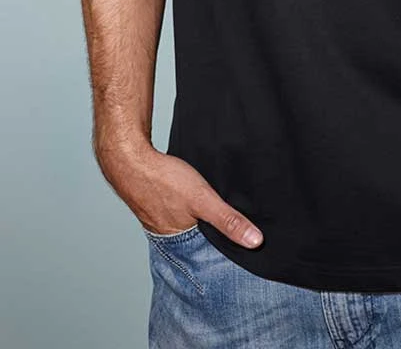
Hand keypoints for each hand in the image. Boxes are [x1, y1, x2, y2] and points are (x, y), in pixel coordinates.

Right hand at [99, 140, 262, 247]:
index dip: (227, 252)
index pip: (209, 254)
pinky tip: (198, 197)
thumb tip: (255, 242)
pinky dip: (192, 207)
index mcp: (178, 242)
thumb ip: (228, 221)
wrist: (130, 160)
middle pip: (200, 239)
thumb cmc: (164, 181)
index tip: (249, 253)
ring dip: (204, 220)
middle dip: (217, 236)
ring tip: (223, 216)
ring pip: (190, 224)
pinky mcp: (159, 202)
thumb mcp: (203, 201)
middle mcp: (168, 235)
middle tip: (240, 233)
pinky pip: (181, 209)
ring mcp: (161, 218)